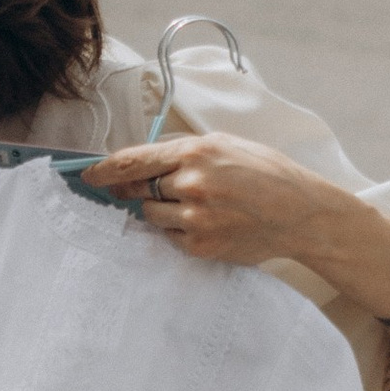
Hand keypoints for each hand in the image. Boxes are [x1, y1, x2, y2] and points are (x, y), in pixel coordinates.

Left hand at [81, 131, 336, 268]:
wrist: (302, 213)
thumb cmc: (266, 173)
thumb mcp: (225, 144)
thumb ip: (182, 151)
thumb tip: (143, 161)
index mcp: (194, 152)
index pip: (133, 161)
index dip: (104, 170)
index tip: (87, 176)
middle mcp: (191, 184)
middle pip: (137, 189)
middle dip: (137, 190)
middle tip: (151, 190)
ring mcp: (195, 218)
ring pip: (151, 214)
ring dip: (163, 210)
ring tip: (200, 206)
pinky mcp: (201, 246)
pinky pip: (170, 237)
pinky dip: (180, 231)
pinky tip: (209, 223)